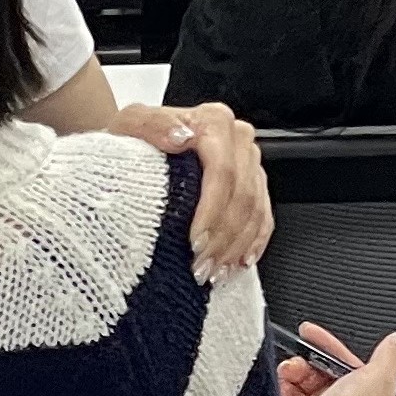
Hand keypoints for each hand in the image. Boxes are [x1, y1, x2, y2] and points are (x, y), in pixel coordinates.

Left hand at [108, 102, 270, 276]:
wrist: (138, 142)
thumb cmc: (134, 138)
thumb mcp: (131, 124)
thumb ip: (154, 125)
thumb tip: (181, 136)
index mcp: (214, 122)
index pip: (223, 171)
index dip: (211, 211)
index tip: (194, 241)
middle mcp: (237, 139)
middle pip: (242, 195)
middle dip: (222, 238)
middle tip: (201, 266)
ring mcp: (249, 162)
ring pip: (256, 210)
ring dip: (236, 246)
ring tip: (214, 272)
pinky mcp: (254, 183)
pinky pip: (264, 216)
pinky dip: (253, 242)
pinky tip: (238, 262)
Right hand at [274, 324, 395, 395]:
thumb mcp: (378, 379)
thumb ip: (390, 357)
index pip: (360, 374)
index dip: (339, 355)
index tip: (321, 340)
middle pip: (330, 381)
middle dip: (311, 364)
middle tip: (300, 357)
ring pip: (308, 392)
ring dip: (295, 375)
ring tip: (289, 371)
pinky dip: (285, 392)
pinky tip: (282, 386)